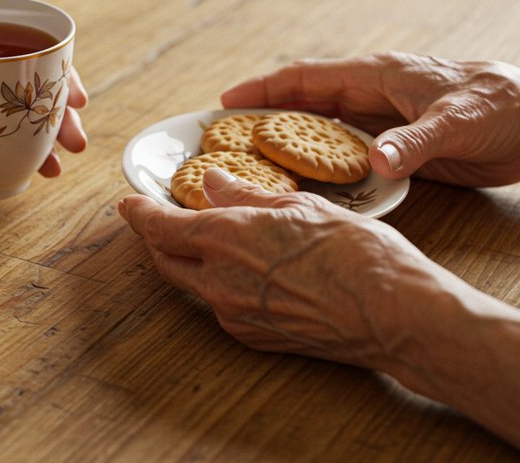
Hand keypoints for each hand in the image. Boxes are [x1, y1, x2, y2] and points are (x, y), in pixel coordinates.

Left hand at [118, 168, 447, 367]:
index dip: (138, 213)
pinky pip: (221, 307)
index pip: (159, 226)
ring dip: (187, 262)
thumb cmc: (357, 254)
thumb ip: (248, 196)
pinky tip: (240, 271)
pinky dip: (217, 285)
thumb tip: (213, 183)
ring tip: (201, 241)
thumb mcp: (300, 206)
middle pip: (165, 259)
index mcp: (226, 237)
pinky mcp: (255, 337)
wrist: (392, 314)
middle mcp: (219, 280)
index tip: (127, 203)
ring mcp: (235, 314)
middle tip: (157, 220)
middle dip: (155, 238)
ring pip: (191, 285)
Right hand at [220, 52, 519, 187]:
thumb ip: (412, 143)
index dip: (264, 89)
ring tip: (249, 168)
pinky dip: (321, 169)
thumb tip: (374, 162)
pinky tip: (304, 189)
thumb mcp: (455, 124)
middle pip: (306, 105)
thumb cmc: (504, 107)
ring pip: (323, 132)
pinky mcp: (398, 148)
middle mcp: (375, 97)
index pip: (308, 78)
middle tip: (222, 142)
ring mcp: (384, 123)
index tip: (225, 102)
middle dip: (263, 120)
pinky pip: (347, 157)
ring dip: (289, 147)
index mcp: (380, 76)